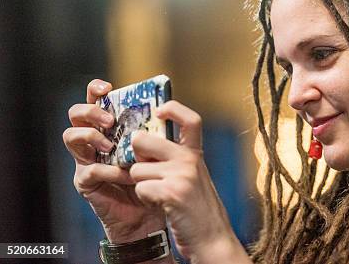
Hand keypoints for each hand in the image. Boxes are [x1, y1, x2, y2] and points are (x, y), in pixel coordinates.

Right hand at [63, 79, 166, 242]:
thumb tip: (167, 105)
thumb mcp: (158, 146)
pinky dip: (108, 170)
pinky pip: (89, 169)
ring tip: (110, 145)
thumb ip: (156, 128)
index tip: (107, 87)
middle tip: (109, 121)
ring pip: (71, 136)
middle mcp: (93, 138)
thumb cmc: (154, 173)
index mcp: (110, 125)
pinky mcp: (85, 181)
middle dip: (91, 112)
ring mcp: (85, 159)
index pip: (95, 99)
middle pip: (76, 113)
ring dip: (91, 137)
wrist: (150, 210)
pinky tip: (125, 174)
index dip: (96, 89)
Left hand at [129, 101, 250, 262]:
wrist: (213, 239)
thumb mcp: (194, 177)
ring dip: (140, 184)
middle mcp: (190, 159)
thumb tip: (142, 144)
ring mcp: (182, 175)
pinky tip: (161, 205)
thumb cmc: (198, 210)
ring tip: (159, 195)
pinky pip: (141, 188)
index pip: (190, 119)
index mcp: (196, 154)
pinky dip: (145, 199)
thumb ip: (176, 159)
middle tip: (146, 171)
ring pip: (136, 168)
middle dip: (135, 156)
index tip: (159, 112)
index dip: (172, 109)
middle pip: (142, 140)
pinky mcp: (172, 192)